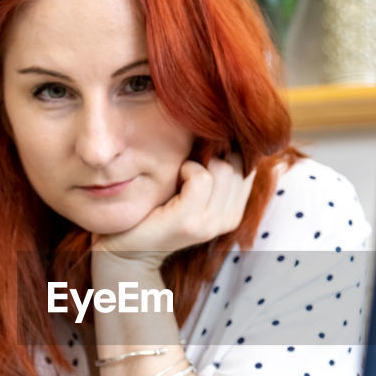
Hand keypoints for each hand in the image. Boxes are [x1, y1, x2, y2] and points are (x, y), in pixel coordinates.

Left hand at [96, 153, 255, 262]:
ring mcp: (210, 224)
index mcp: (234, 211)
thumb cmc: (157, 207)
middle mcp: (229, 220)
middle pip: (238, 164)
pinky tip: (176, 177)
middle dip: (213, 156)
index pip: (249, 165)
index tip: (202, 157)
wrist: (126, 246)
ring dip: (198, 162)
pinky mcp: (188, 223)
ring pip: (224, 169)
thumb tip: (230, 130)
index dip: (227, 151)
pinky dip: (187, 169)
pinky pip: (202, 178)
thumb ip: (216, 167)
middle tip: (187, 166)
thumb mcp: (193, 187)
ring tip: (180, 174)